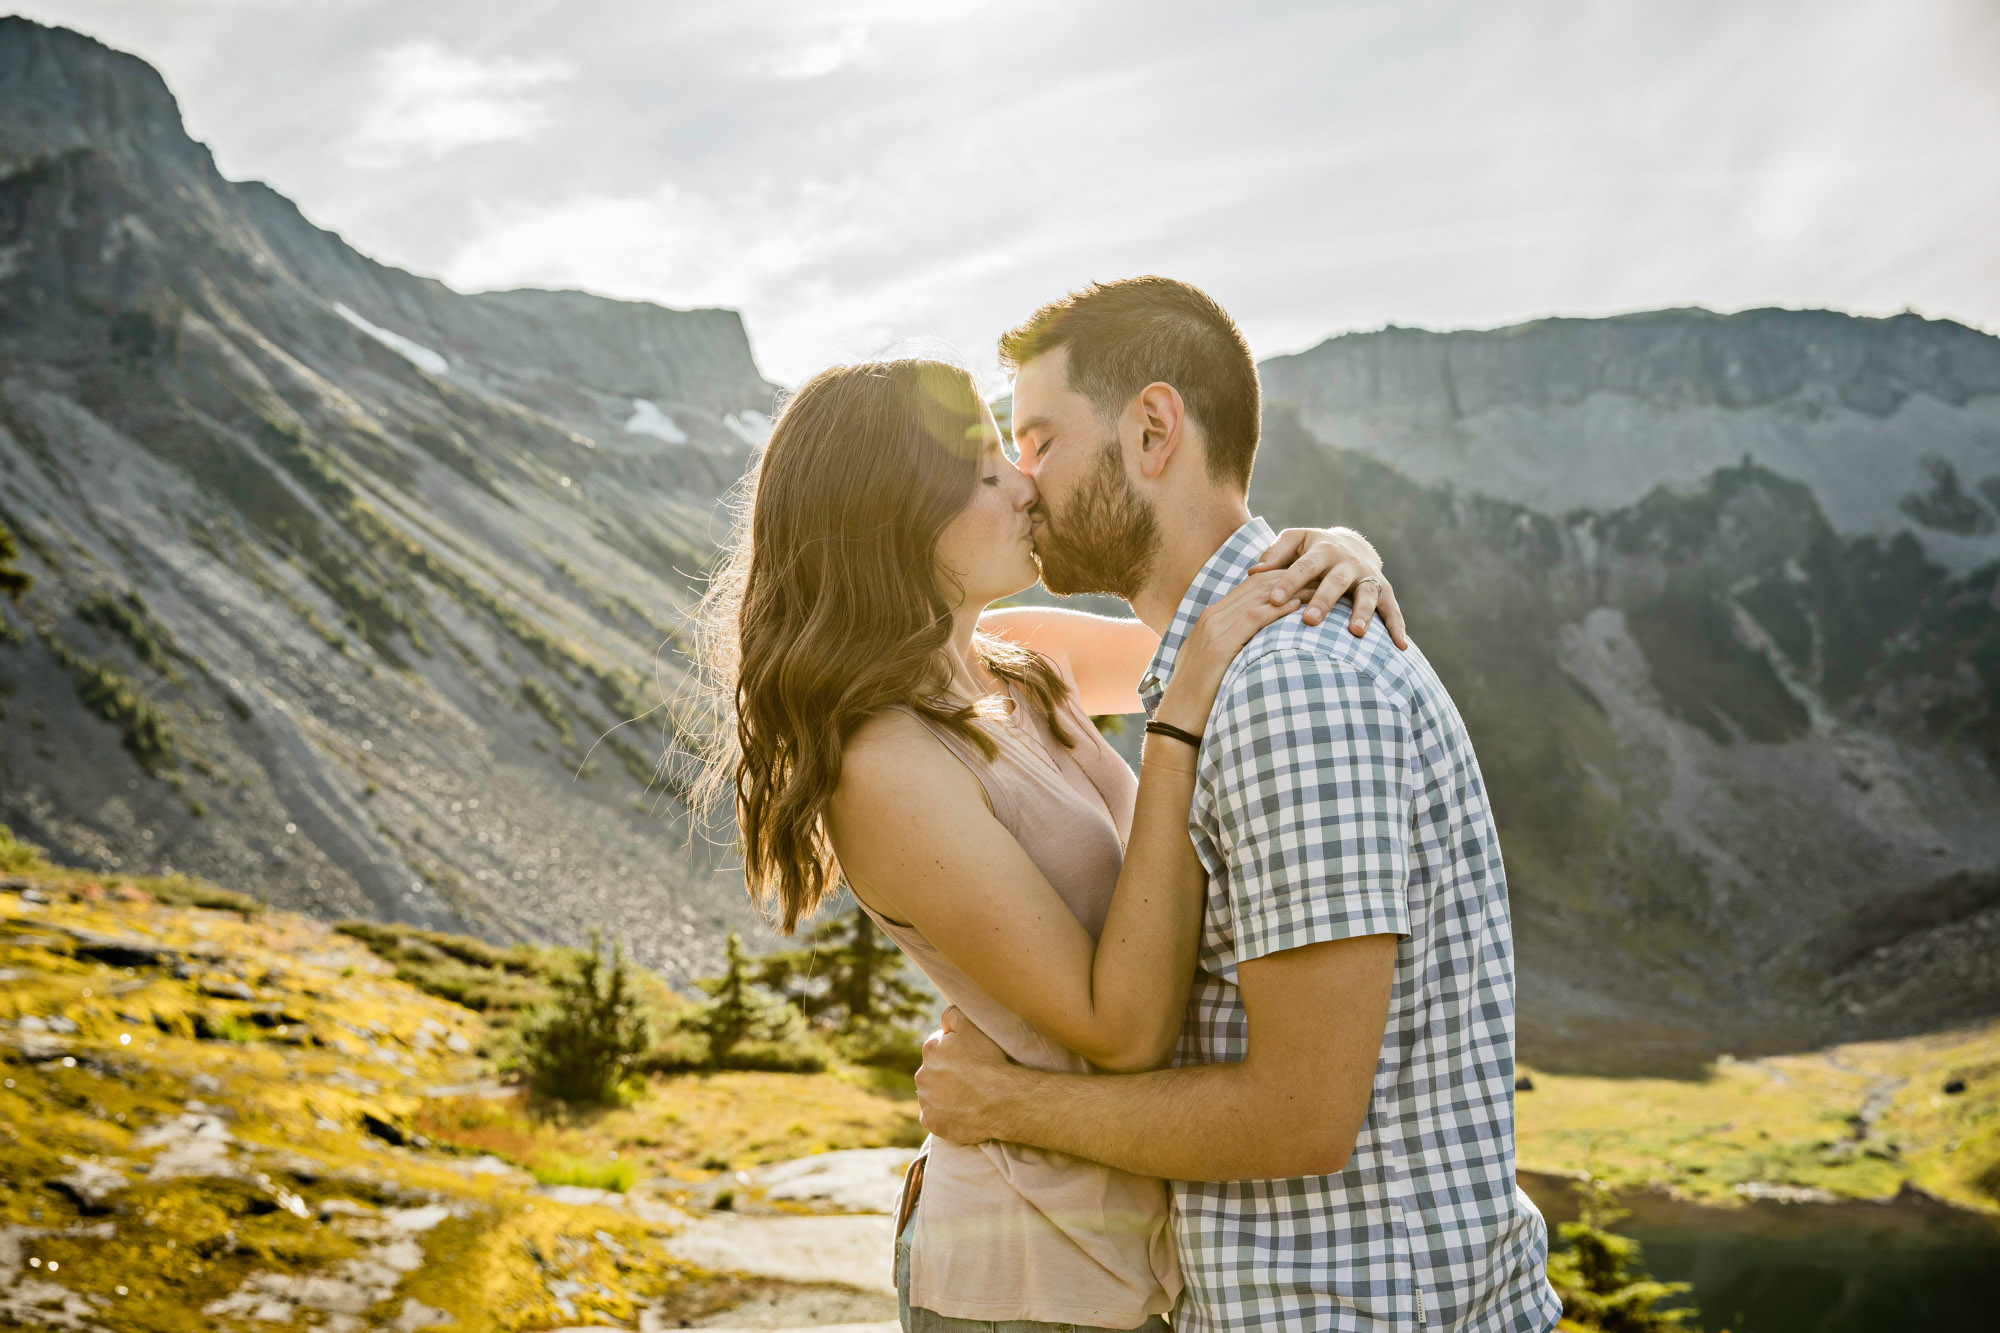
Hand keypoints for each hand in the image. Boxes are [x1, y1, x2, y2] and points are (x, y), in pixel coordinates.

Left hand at [914, 1006, 1012, 1144]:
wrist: (1002, 1101)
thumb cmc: (990, 1062)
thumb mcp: (973, 1025)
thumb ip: (953, 1016)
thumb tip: (943, 1022)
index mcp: (930, 1050)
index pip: (939, 1046)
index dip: (956, 1051)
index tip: (971, 1058)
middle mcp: (922, 1075)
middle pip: (934, 1071)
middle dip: (948, 1073)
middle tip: (971, 1078)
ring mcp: (926, 1102)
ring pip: (933, 1094)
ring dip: (945, 1094)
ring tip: (969, 1096)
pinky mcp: (932, 1123)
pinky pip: (934, 1117)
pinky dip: (945, 1115)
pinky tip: (962, 1112)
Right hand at [1153, 569, 1300, 734]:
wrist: (1178, 720)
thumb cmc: (1200, 696)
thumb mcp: (1214, 662)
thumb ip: (1231, 645)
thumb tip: (1257, 644)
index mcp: (1210, 618)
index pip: (1250, 586)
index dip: (1280, 578)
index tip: (1306, 579)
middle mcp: (1211, 618)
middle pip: (1256, 585)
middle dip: (1290, 577)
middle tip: (1318, 578)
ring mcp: (1213, 629)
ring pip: (1257, 596)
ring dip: (1289, 589)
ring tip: (1316, 588)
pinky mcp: (1219, 646)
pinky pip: (1253, 618)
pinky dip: (1277, 609)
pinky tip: (1297, 605)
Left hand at [1248, 527, 1408, 648]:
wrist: (1351, 543)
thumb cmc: (1311, 548)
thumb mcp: (1294, 541)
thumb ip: (1274, 554)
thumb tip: (1252, 572)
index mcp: (1322, 550)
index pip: (1304, 566)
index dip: (1290, 582)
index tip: (1276, 600)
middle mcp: (1347, 562)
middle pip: (1335, 582)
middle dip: (1324, 601)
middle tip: (1310, 621)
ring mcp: (1367, 575)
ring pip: (1366, 594)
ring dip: (1362, 613)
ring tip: (1356, 633)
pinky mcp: (1383, 589)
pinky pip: (1392, 609)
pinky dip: (1397, 627)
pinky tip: (1400, 647)